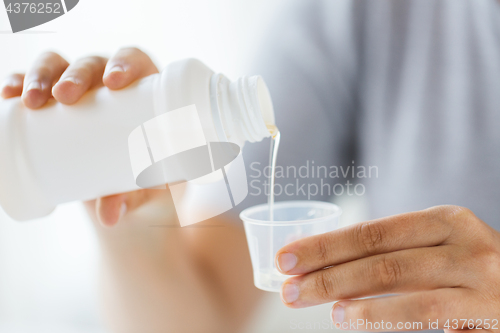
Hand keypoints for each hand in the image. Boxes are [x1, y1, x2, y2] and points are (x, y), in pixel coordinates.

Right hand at [0, 48, 162, 226]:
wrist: (121, 182)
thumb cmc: (140, 173)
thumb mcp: (138, 183)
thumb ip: (127, 196)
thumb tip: (110, 217)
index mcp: (139, 89)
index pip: (132, 60)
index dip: (123, 63)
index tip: (114, 83)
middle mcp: (106, 83)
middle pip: (90, 63)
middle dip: (75, 74)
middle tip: (66, 96)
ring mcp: (77, 90)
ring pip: (56, 67)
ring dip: (40, 76)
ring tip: (31, 101)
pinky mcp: (52, 104)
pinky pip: (30, 83)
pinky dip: (17, 83)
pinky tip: (8, 94)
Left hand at [275, 205, 499, 331]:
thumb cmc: (471, 271)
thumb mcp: (437, 250)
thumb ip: (392, 255)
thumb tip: (327, 265)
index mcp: (442, 220)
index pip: (371, 231)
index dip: (325, 244)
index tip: (287, 256)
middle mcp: (459, 239)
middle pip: (377, 252)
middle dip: (324, 267)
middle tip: (286, 284)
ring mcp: (476, 273)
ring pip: (395, 277)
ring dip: (342, 289)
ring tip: (307, 298)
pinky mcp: (486, 307)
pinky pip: (423, 310)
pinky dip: (380, 314)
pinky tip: (349, 317)